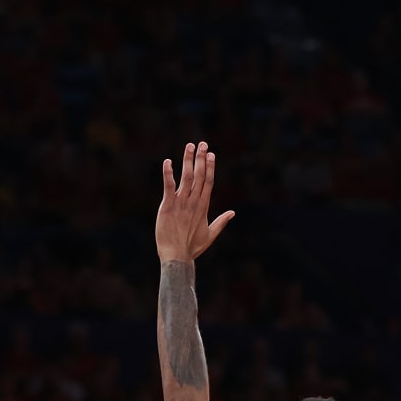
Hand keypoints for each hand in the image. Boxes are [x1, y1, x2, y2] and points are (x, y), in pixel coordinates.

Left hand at [155, 142, 235, 262]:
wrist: (177, 256)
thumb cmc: (192, 247)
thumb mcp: (210, 235)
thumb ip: (221, 222)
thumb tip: (233, 213)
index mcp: (204, 206)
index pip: (209, 182)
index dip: (210, 167)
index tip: (211, 154)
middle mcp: (194, 202)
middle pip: (199, 175)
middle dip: (201, 158)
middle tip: (202, 143)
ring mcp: (181, 202)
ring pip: (186, 177)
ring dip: (188, 160)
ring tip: (190, 146)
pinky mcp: (168, 205)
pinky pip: (168, 186)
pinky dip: (168, 173)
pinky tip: (168, 161)